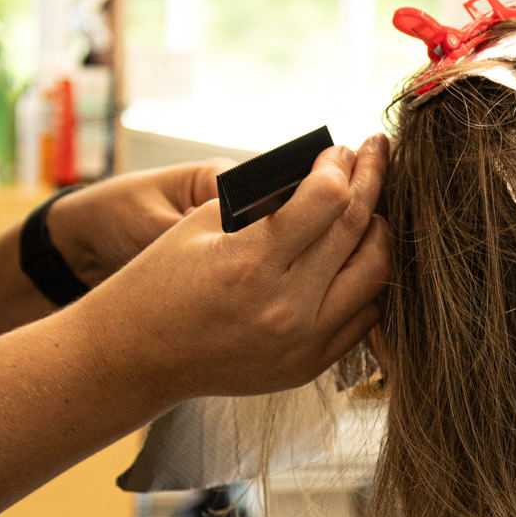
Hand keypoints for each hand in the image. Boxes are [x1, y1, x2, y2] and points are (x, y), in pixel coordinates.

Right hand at [78, 137, 392, 410]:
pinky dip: (366, 279)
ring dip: (378, 231)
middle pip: (358, 231)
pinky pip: (364, 316)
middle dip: (371, 181)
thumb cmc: (160, 282)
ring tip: (370, 204)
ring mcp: (303, 343)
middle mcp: (285, 307)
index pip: (328, 199)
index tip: (339, 151)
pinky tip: (359, 252)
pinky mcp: (309, 365)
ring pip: (374, 274)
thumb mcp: (199, 224)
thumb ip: (265, 202)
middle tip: (374, 155)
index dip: (339, 166)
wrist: (137, 357)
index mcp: (251, 264)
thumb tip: (324, 175)